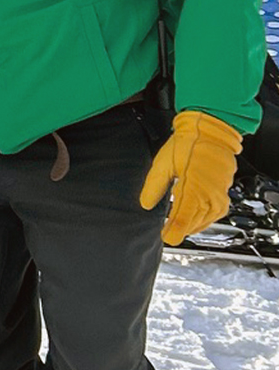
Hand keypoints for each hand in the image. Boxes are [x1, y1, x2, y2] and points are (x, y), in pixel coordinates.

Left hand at [139, 110, 241, 245]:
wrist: (210, 131)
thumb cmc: (187, 143)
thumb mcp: (163, 164)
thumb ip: (154, 187)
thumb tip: (145, 204)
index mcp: (193, 187)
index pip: (183, 217)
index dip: (174, 230)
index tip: (167, 238)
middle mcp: (210, 193)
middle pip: (195, 221)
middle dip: (182, 229)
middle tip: (169, 235)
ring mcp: (220, 192)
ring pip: (208, 219)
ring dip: (194, 226)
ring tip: (180, 230)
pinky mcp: (224, 189)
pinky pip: (217, 211)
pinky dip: (206, 218)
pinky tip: (197, 219)